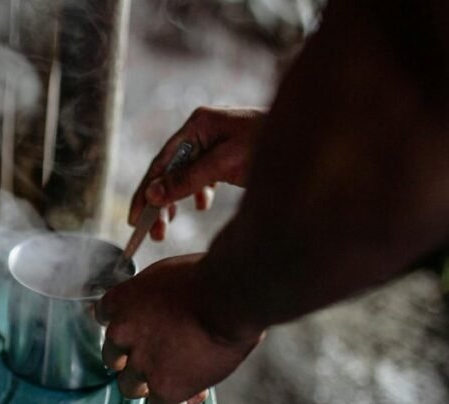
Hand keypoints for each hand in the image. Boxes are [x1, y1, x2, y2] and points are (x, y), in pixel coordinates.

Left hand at [97, 254, 262, 403]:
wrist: (227, 298)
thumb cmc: (206, 280)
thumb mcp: (164, 275)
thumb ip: (150, 296)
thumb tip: (158, 308)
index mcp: (120, 302)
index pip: (103, 316)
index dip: (122, 326)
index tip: (135, 329)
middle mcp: (121, 334)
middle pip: (113, 358)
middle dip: (130, 359)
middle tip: (157, 357)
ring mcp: (140, 364)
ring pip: (130, 387)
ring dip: (150, 384)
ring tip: (178, 375)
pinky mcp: (164, 388)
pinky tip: (196, 391)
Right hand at [130, 107, 264, 239]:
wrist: (313, 137)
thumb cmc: (272, 143)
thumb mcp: (227, 163)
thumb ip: (189, 179)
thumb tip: (152, 194)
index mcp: (197, 124)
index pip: (161, 162)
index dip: (145, 192)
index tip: (135, 219)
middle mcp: (201, 131)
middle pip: (169, 171)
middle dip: (159, 204)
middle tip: (152, 233)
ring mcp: (214, 143)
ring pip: (184, 177)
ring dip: (175, 203)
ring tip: (167, 229)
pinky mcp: (226, 155)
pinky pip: (202, 177)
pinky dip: (198, 194)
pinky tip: (201, 206)